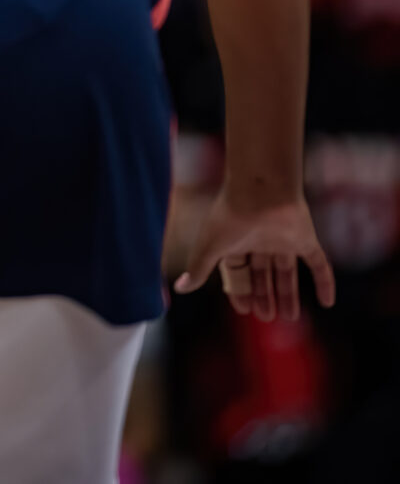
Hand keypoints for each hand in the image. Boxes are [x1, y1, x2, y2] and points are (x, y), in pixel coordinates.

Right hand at [174, 190, 334, 321]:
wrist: (261, 190)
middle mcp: (259, 242)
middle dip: (264, 296)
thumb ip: (198, 269)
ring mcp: (283, 241)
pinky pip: (318, 264)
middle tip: (266, 318)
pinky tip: (328, 303)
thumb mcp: (210, 247)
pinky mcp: (305, 240)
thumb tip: (179, 289)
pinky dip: (324, 283)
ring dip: (288, 295)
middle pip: (263, 274)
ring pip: (287, 273)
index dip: (240, 291)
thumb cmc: (230, 216)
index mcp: (235, 242)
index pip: (238, 271)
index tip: (244, 310)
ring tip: (289, 318)